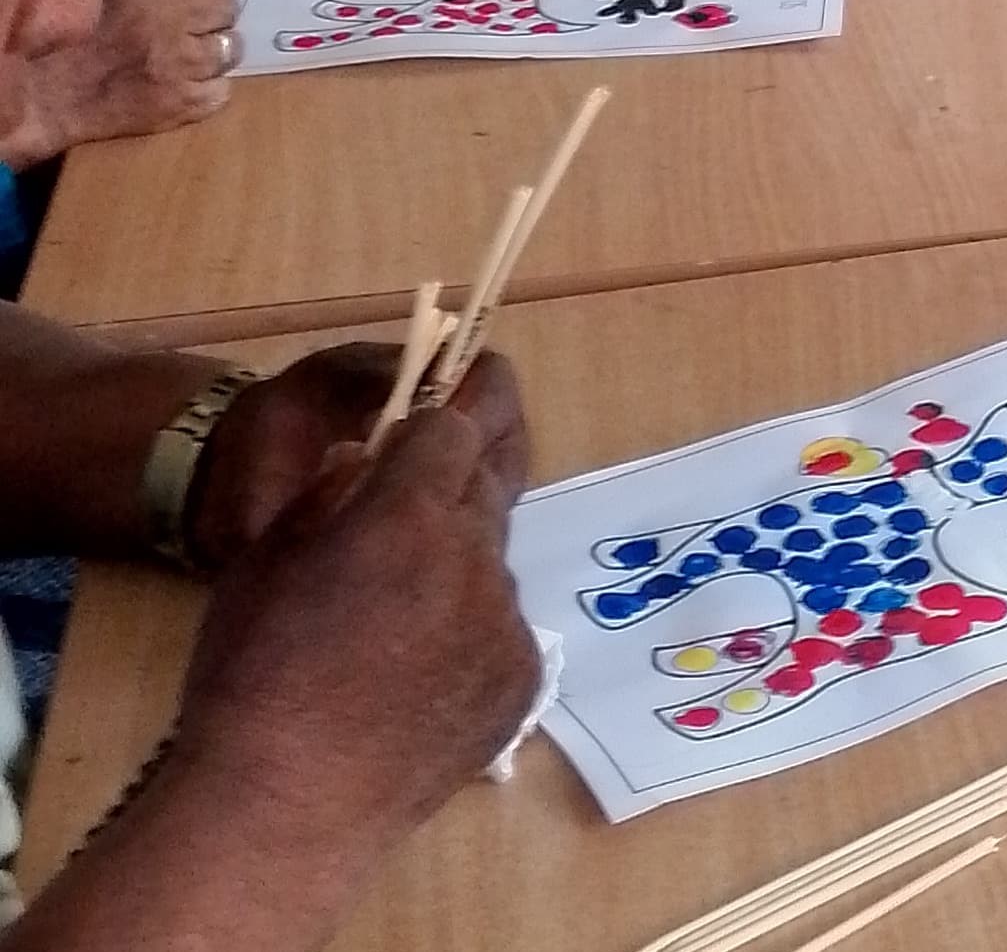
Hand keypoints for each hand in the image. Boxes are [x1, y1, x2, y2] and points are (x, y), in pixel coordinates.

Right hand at [0, 0, 236, 162]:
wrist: (40, 96)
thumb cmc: (70, 30)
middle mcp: (170, 15)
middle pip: (227, 3)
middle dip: (213, 12)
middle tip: (192, 24)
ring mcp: (179, 61)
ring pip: (231, 46)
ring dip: (214, 50)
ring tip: (188, 54)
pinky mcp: (181, 102)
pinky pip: (222, 90)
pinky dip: (208, 88)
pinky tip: (185, 84)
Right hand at [170, 357, 537, 861]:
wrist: (278, 815)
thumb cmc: (249, 681)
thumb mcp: (261, 564)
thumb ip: (326, 494)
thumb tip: (365, 456)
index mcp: (409, 513)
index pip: (452, 426)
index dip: (425, 434)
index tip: (399, 457)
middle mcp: (474, 554)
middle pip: (481, 488)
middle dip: (443, 498)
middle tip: (394, 546)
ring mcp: (505, 621)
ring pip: (489, 566)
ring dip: (453, 577)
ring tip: (391, 639)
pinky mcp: (521, 680)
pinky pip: (501, 635)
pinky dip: (467, 645)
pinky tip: (413, 690)